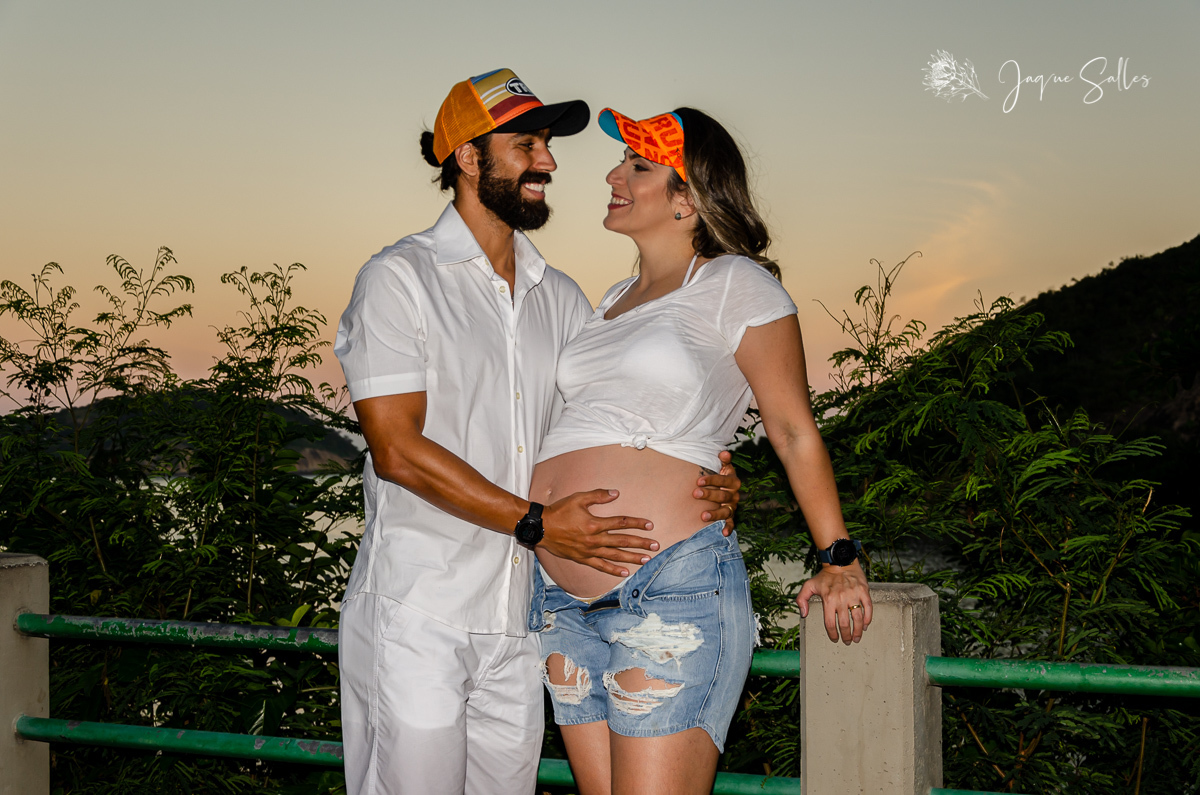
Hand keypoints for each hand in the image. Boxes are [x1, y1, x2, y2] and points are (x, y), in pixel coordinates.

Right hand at [540, 489, 657, 576]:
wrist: (541, 528)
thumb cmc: (560, 511)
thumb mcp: (578, 498)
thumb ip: (598, 495)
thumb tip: (616, 493)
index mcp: (594, 523)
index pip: (621, 523)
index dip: (637, 523)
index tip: (650, 525)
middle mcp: (594, 539)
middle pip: (622, 541)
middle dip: (640, 543)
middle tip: (655, 545)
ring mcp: (589, 551)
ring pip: (615, 555)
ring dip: (632, 557)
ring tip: (646, 559)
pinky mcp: (583, 558)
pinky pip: (601, 566)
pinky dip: (613, 570)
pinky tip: (625, 573)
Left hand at [694, 450, 740, 536]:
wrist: (724, 488)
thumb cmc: (720, 476)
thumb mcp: (723, 467)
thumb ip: (724, 460)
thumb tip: (724, 452)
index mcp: (733, 481)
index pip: (724, 480)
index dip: (712, 480)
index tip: (698, 481)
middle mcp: (734, 495)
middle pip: (723, 496)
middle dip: (709, 495)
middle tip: (695, 493)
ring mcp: (732, 507)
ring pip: (726, 511)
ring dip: (715, 514)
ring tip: (703, 516)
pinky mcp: (730, 517)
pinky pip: (731, 523)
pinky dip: (728, 528)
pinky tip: (723, 533)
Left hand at [796, 562, 871, 644]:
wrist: (840, 561)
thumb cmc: (825, 576)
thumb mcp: (809, 585)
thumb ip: (802, 599)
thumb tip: (803, 614)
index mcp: (828, 599)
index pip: (830, 623)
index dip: (833, 634)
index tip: (835, 639)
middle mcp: (841, 598)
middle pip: (845, 624)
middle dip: (846, 636)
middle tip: (847, 641)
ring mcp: (854, 595)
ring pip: (858, 618)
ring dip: (858, 631)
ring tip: (856, 638)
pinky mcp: (863, 591)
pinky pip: (868, 608)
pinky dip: (868, 619)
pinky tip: (865, 625)